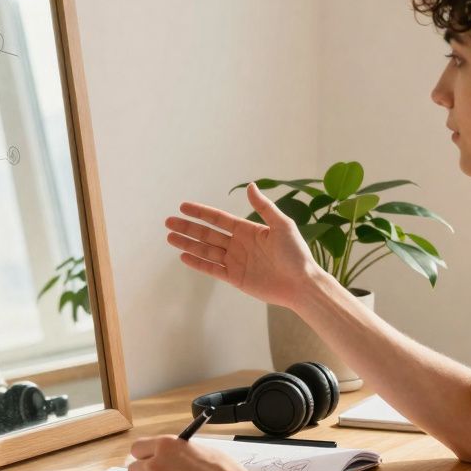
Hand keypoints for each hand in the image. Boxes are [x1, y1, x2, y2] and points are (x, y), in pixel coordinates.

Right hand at [165, 184, 320, 308]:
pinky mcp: (235, 278)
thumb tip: (250, 186)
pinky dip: (198, 263)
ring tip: (170, 238)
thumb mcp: (282, 225)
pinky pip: (212, 268)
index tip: (183, 206)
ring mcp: (236, 261)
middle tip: (168, 222)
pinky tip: (184, 256)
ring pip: (206, 250)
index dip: (201, 213)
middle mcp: (239, 244)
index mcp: (248, 230)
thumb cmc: (296, 254)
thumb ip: (264, 207)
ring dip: (188, 244)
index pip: (218, 219)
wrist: (301, 284)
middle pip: (207, 234)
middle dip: (188, 228)